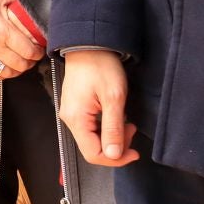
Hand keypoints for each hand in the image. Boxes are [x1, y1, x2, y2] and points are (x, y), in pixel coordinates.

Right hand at [0, 0, 44, 81]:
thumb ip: (18, 4)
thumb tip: (33, 9)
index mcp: (2, 31)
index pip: (28, 51)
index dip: (38, 52)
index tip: (38, 50)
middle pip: (20, 64)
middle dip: (30, 62)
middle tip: (32, 57)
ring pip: (7, 73)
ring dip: (17, 70)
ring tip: (20, 63)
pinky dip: (0, 75)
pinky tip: (4, 69)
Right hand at [57, 49, 139, 166]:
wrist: (89, 44)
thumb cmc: (101, 66)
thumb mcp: (114, 98)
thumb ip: (113, 129)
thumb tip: (114, 155)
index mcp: (76, 119)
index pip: (93, 154)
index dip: (115, 159)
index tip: (134, 152)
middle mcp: (70, 119)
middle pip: (92, 147)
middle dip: (116, 146)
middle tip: (132, 130)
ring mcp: (72, 113)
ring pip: (93, 138)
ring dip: (112, 136)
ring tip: (127, 122)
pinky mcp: (76, 107)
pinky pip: (90, 126)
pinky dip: (106, 127)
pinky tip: (116, 116)